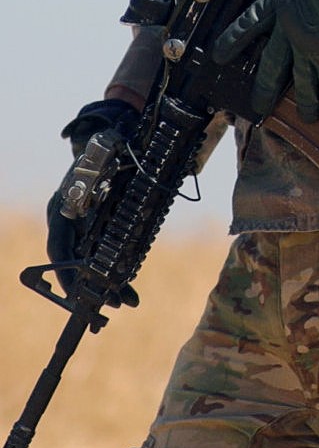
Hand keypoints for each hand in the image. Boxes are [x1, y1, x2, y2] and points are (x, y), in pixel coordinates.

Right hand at [46, 99, 141, 304]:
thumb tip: (106, 193)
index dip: (67, 272)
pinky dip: (118, 273)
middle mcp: (69, 222)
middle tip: (113, 306)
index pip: (60, 248)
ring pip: (94, 263)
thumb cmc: (104, 153)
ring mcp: (84, 227)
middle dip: (94, 287)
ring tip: (127, 303)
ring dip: (109, 286)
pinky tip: (129, 291)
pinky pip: (107, 256)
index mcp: (62, 210)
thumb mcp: (100, 165)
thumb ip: (100, 183)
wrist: (112, 141)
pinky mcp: (100, 229)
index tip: (75, 295)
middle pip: (78, 261)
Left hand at [212, 0, 318, 121]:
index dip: (235, 37)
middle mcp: (289, 23)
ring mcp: (306, 40)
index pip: (252, 21)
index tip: (219, 53)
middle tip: (256, 105)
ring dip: (307, 100)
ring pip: (302, 78)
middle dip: (265, 85)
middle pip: (272, 61)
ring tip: (310, 117)